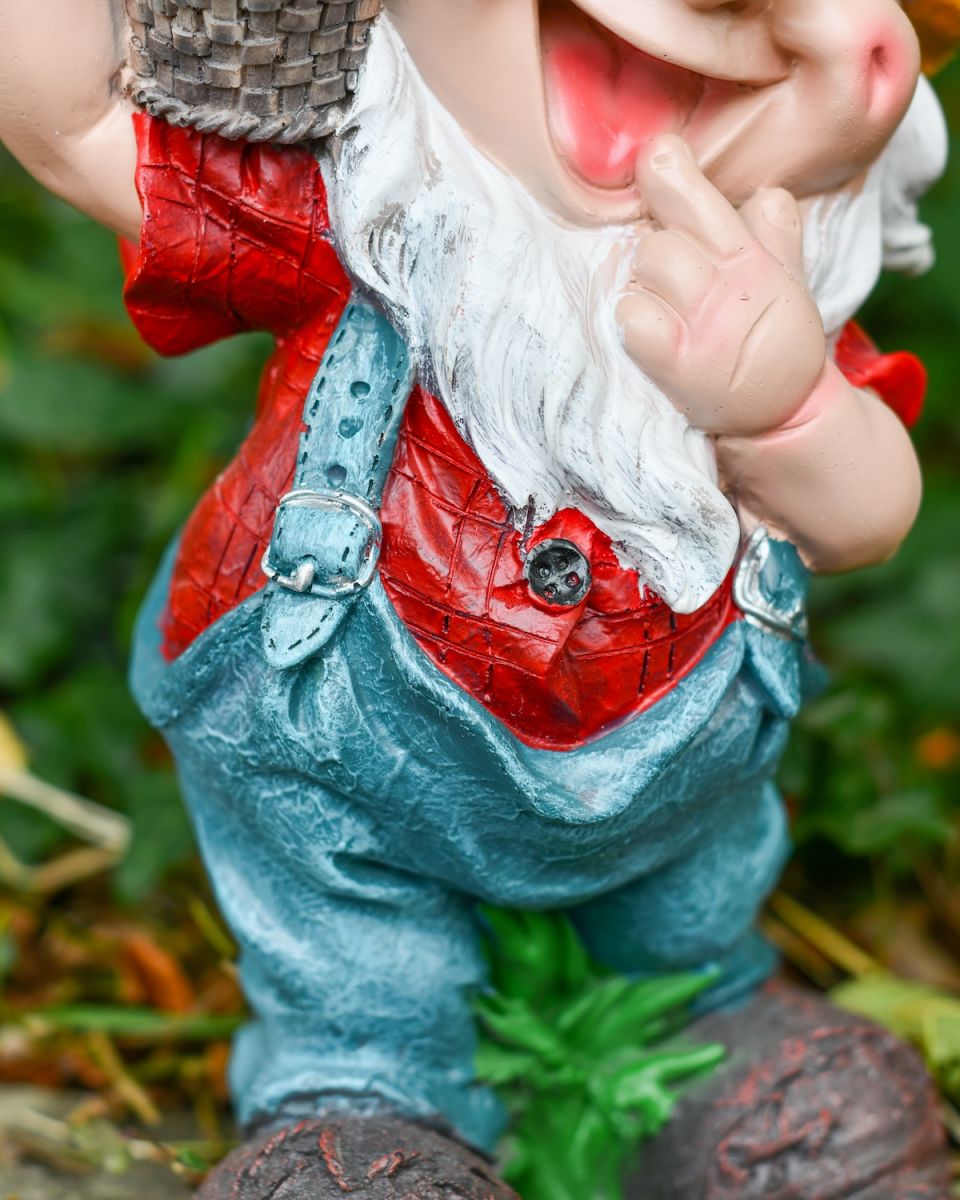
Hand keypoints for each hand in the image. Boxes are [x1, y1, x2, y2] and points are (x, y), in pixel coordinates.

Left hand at [617, 136, 825, 437]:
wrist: (785, 417)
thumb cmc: (772, 345)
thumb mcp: (787, 285)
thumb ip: (775, 237)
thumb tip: (768, 192)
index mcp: (752, 259)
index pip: (702, 199)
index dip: (671, 171)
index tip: (656, 155)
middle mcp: (730, 286)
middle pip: (660, 238)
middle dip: (652, 249)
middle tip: (664, 278)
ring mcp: (705, 326)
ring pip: (645, 268)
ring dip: (641, 284)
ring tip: (661, 308)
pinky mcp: (680, 365)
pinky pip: (633, 317)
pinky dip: (631, 320)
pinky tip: (646, 334)